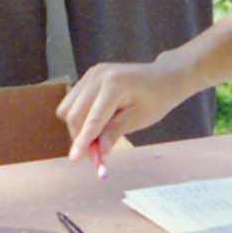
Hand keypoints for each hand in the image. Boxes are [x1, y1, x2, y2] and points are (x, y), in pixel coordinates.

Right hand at [57, 57, 187, 160]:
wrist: (163, 77)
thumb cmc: (156, 99)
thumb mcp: (139, 119)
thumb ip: (115, 132)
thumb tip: (98, 152)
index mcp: (114, 84)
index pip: (93, 118)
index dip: (83, 140)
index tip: (74, 159)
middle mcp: (98, 75)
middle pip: (74, 113)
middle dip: (79, 137)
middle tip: (94, 156)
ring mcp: (92, 73)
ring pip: (69, 107)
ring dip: (77, 127)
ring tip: (97, 138)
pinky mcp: (89, 76)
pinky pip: (73, 100)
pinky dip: (79, 116)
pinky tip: (96, 123)